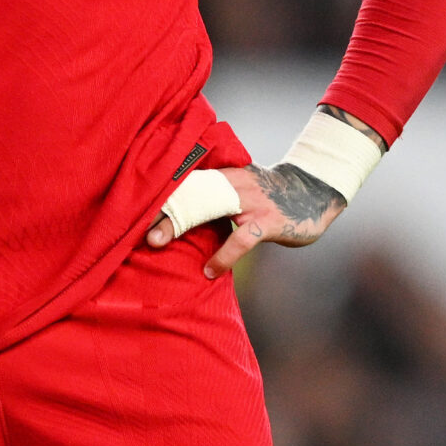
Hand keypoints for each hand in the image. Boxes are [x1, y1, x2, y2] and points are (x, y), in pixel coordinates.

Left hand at [145, 163, 346, 277]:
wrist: (315, 190)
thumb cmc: (268, 194)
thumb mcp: (238, 188)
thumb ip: (211, 196)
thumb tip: (175, 210)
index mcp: (221, 174)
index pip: (184, 180)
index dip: (158, 193)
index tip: (130, 207)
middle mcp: (232, 183)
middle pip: (188, 192)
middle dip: (160, 209)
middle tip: (135, 227)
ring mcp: (251, 202)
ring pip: (208, 209)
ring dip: (179, 225)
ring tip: (155, 243)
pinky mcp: (269, 222)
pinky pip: (242, 240)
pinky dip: (223, 256)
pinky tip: (209, 271)